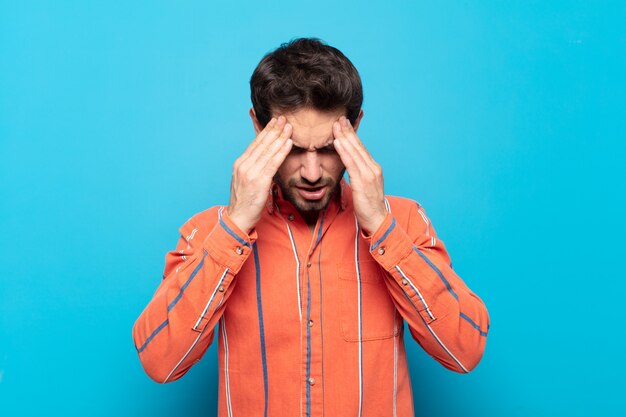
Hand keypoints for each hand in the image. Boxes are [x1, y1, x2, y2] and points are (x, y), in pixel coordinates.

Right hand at [227, 116, 292, 232]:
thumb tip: (265, 158)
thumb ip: (254, 168)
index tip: (275, 121)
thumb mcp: (246, 180)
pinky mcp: (259, 181)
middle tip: (284, 118)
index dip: (266, 131)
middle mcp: (244, 165)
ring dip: (280, 137)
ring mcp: (250, 172)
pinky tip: (288, 143)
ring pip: (268, 151)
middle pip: (262, 144)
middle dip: (274, 129)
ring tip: (289, 127)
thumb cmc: (245, 201)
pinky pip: (273, 163)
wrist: (238, 218)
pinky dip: (281, 152)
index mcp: (240, 163)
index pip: (255, 143)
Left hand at [333, 116, 386, 234]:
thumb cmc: (368, 204)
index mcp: (373, 168)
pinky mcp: (363, 182)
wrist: (377, 220)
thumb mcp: (363, 185)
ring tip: (336, 126)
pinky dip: (344, 152)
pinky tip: (337, 143)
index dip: (352, 134)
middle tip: (338, 118)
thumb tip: (348, 164)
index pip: (360, 147)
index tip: (343, 123)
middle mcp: (373, 168)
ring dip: (344, 137)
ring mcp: (369, 174)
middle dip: (348, 131)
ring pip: (355, 152)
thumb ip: (357, 173)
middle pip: (358, 146)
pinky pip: (352, 163)